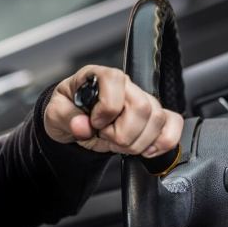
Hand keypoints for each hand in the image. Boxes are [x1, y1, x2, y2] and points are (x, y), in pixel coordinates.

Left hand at [44, 65, 183, 156]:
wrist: (74, 123)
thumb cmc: (68, 111)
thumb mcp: (54, 113)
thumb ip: (65, 117)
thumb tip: (82, 126)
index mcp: (101, 77)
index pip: (116, 84)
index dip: (106, 111)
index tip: (94, 124)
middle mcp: (126, 85)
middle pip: (141, 108)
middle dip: (122, 133)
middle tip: (106, 137)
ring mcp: (143, 100)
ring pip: (157, 120)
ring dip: (136, 142)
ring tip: (118, 143)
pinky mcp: (153, 117)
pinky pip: (173, 124)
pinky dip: (163, 142)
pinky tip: (146, 150)